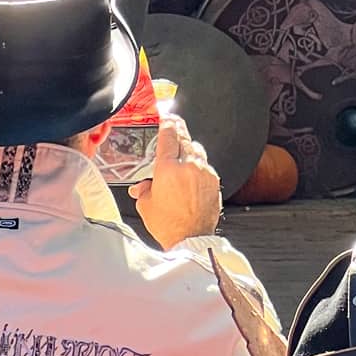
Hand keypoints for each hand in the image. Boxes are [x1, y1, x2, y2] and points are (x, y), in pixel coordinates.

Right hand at [130, 116, 221, 248]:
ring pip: (196, 150)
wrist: (192, 238)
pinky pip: (205, 164)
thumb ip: (144, 189)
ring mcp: (204, 171)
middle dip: (178, 130)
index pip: (169, 137)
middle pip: (184, 138)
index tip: (166, 117)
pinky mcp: (213, 179)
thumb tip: (142, 185)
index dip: (167, 124)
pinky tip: (191, 171)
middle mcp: (188, 166)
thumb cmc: (169, 225)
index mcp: (168, 169)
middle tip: (174, 124)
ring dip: (188, 147)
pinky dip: (197, 164)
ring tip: (181, 151)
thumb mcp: (146, 206)